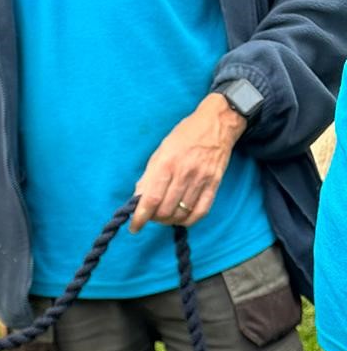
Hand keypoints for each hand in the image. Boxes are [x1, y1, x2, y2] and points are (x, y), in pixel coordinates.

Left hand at [130, 93, 247, 232]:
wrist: (216, 123)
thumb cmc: (184, 137)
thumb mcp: (159, 152)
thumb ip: (148, 177)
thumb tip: (137, 199)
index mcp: (166, 164)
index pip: (151, 199)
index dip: (140, 217)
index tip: (135, 227)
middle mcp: (184, 173)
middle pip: (165, 210)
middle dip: (154, 218)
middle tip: (151, 216)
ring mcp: (201, 179)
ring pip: (182, 213)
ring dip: (169, 220)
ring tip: (164, 216)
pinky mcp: (215, 183)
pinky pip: (201, 212)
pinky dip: (188, 221)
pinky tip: (181, 218)